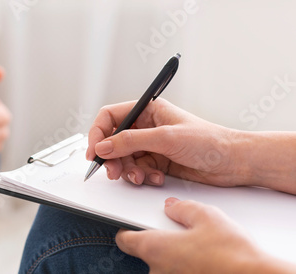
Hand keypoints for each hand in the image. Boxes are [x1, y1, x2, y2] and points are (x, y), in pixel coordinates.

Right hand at [86, 98, 241, 186]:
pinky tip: (156, 177)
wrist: (233, 162)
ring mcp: (151, 145)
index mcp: (148, 110)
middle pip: (113, 141)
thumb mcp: (166, 138)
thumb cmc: (209, 141)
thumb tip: (103, 146)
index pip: (110, 117)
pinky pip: (138, 170)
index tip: (94, 152)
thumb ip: (131, 141)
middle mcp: (146, 127)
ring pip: (124, 159)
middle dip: (112, 158)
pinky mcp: (157, 162)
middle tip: (114, 171)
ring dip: (129, 171)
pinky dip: (143, 177)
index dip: (98, 133)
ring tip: (140, 177)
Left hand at [115, 198, 293, 273]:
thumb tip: (173, 207)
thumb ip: (183, 208)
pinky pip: (179, 272)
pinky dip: (187, 266)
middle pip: (146, 252)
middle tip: (177, 231)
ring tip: (198, 245)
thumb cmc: (232, 253)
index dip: (126, 228)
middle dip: (159, 240)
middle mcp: (157, 270)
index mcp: (154, 248)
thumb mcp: (206, 216)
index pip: (124, 239)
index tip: (132, 222)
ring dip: (174, 255)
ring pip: (164, 265)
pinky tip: (205, 259)